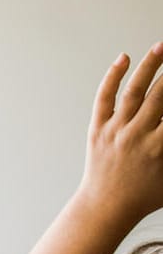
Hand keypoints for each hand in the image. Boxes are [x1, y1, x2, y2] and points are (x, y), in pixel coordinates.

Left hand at [82, 42, 162, 222]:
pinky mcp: (97, 129)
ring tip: (162, 46)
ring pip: (134, 91)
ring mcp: (115, 131)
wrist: (106, 207)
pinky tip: (123, 58)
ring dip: (150, 65)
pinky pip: (104, 98)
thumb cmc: (147, 195)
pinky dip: (112, 76)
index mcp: (160, 147)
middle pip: (161, 95)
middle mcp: (137, 135)